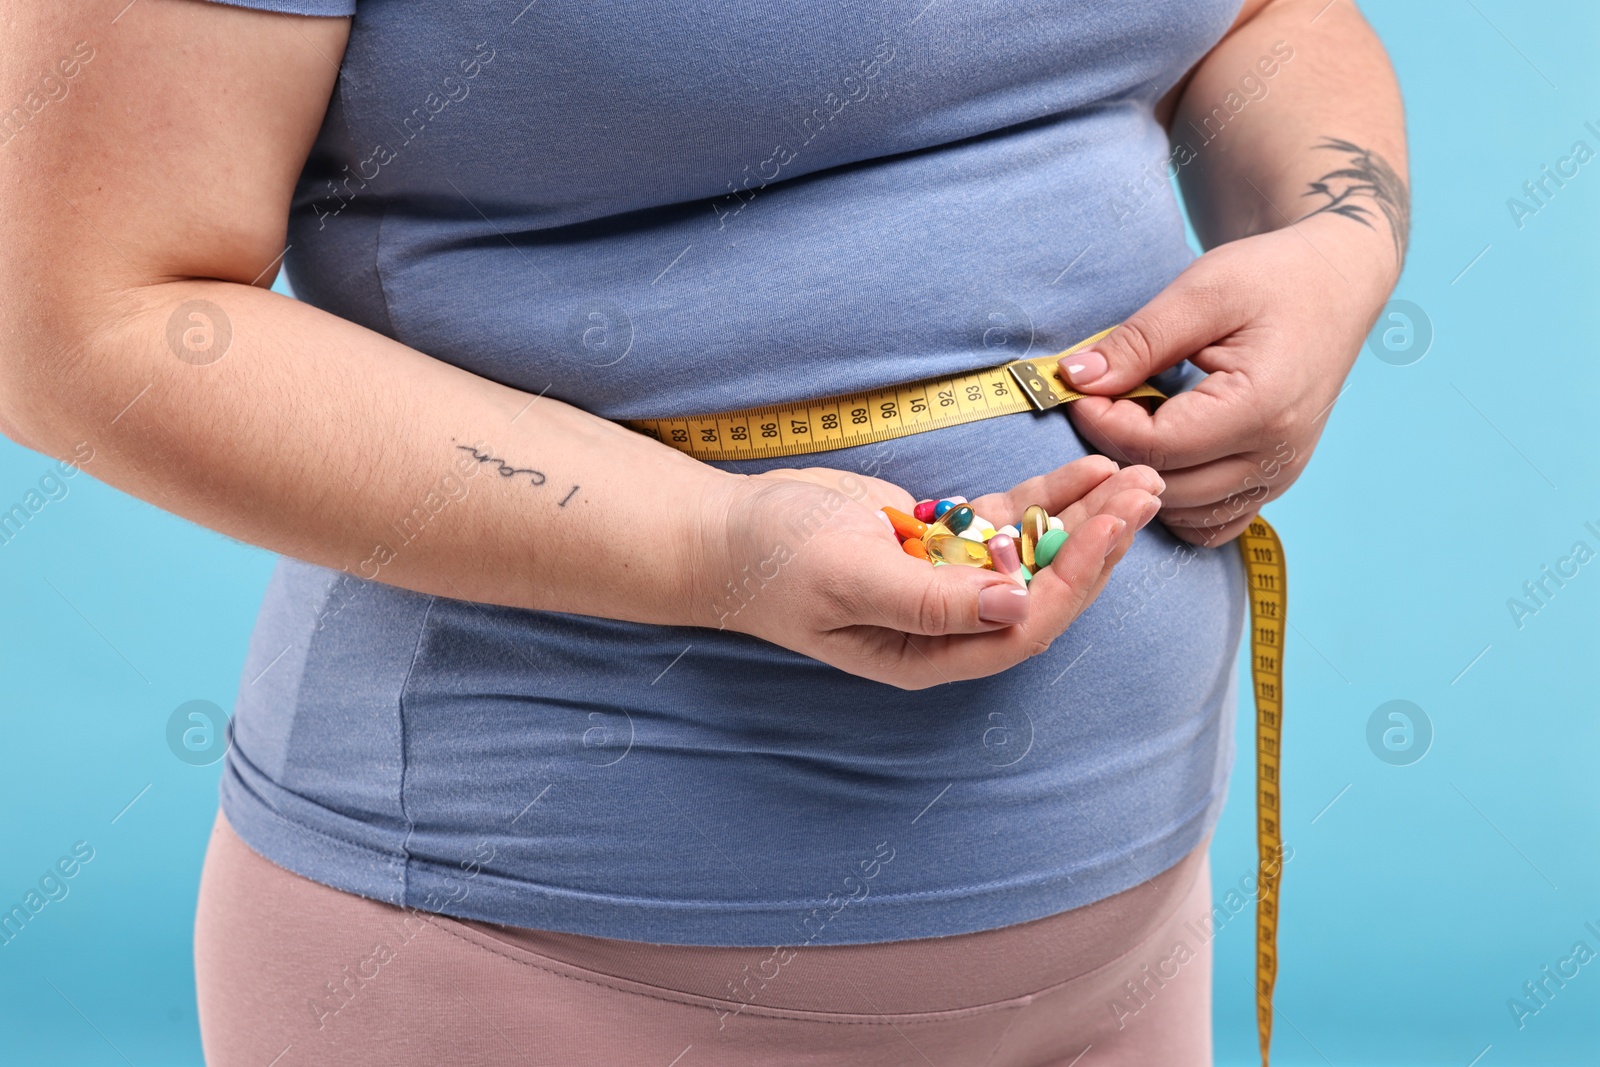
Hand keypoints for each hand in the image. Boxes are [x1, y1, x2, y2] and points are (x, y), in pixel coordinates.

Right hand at [691, 456, 1163, 688]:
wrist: (729, 532)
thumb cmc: (776, 565)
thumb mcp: (850, 580)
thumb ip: (930, 602)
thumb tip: (1013, 608)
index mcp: (930, 655)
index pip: (1024, 626)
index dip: (1074, 581)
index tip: (1111, 528)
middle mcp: (950, 626)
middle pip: (1045, 590)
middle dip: (1098, 545)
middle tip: (1147, 493)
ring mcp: (948, 580)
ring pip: (1035, 552)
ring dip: (1084, 517)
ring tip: (1136, 476)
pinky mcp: (940, 538)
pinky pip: (1007, 519)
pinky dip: (1046, 496)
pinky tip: (1086, 469)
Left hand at [1057, 216, 1392, 544]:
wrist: (1334, 286)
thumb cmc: (1272, 279)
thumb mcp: (1201, 293)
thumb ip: (1138, 342)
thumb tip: (1077, 379)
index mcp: (1261, 408)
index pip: (1155, 447)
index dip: (1102, 423)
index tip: (1081, 388)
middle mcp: (1276, 456)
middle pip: (1164, 484)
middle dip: (1116, 448)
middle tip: (1101, 400)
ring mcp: (1279, 476)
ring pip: (1182, 511)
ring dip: (1142, 474)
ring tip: (1132, 419)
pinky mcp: (1274, 482)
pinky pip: (1212, 522)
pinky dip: (1175, 500)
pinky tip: (1161, 455)